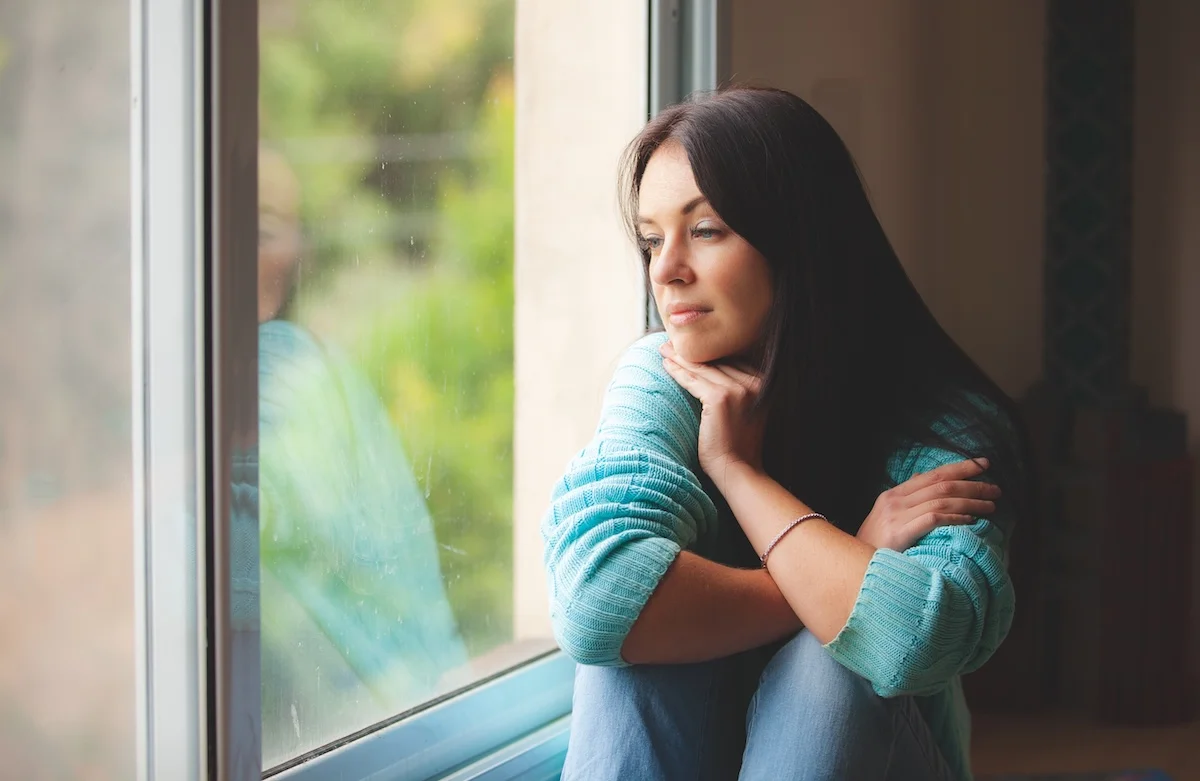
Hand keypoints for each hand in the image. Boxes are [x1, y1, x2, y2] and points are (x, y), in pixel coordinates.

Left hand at [660, 341, 766, 490]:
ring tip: (665, 350)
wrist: (738, 470)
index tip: (689, 347)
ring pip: (703, 368)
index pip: (730, 361)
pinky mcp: (721, 398)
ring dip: (681, 358)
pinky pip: (693, 380)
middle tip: (671, 343)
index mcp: (763, 384)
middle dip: (692, 352)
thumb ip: (736, 391)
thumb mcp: (743, 412)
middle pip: (717, 361)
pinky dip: (678, 371)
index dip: (708, 354)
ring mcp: (739, 389)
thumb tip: (709, 372)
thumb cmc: (736, 446)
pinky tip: (665, 364)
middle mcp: (755, 383)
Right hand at [857, 457, 999, 550]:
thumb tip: (922, 476)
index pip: (933, 474)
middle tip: (996, 488)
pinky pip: (934, 519)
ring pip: (942, 500)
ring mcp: (896, 516)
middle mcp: (894, 501)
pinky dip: (956, 517)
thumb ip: (906, 498)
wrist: (853, 569)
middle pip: (941, 484)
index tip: (984, 464)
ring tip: (991, 506)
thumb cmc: (874, 547)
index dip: (960, 467)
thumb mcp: (887, 518)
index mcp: (893, 494)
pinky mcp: (899, 533)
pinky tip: (972, 520)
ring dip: (971, 501)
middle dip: (973, 484)